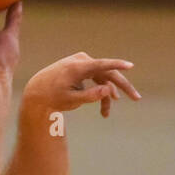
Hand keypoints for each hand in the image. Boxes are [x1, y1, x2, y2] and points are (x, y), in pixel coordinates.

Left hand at [22, 52, 140, 118]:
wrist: (37, 91)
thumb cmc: (53, 97)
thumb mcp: (71, 100)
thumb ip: (91, 96)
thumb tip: (109, 91)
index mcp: (78, 67)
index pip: (102, 65)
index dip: (118, 65)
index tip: (131, 66)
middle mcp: (82, 61)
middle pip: (108, 73)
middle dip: (122, 87)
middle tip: (137, 98)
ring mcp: (82, 62)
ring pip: (103, 78)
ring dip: (107, 96)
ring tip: (106, 114)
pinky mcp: (82, 67)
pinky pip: (96, 78)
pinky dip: (100, 91)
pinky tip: (104, 107)